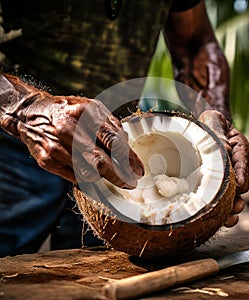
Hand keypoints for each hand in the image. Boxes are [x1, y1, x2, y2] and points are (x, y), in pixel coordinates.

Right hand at [0, 73, 143, 187]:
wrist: (31, 113)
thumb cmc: (68, 111)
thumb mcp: (91, 108)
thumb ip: (110, 124)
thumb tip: (127, 143)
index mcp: (83, 113)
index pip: (113, 141)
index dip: (129, 159)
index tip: (138, 170)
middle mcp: (68, 129)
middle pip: (101, 161)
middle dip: (120, 176)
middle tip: (131, 182)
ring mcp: (55, 146)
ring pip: (88, 172)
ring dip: (104, 177)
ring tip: (112, 175)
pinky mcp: (46, 160)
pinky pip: (74, 176)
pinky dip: (87, 177)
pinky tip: (92, 174)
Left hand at [198, 110, 248, 226]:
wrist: (202, 127)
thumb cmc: (209, 123)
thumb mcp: (213, 121)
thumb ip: (219, 134)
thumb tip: (227, 150)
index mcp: (238, 148)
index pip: (242, 163)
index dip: (241, 174)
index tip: (239, 186)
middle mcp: (235, 164)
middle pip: (241, 184)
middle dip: (238, 198)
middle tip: (235, 207)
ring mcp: (227, 174)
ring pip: (233, 195)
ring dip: (232, 208)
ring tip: (230, 218)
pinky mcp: (217, 183)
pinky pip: (223, 197)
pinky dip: (223, 210)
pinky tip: (222, 220)